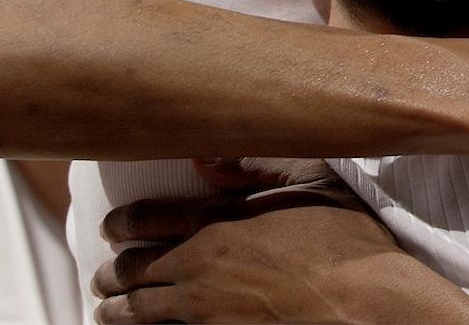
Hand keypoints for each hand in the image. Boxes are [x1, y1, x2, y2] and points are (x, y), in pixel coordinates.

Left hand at [94, 183, 468, 323]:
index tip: (111, 227)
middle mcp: (202, 264)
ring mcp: (205, 309)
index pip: (151, 218)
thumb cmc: (350, 242)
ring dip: (116, 308)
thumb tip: (205, 158)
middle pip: (134, 268)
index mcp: (223, 220)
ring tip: (106, 309)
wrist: (365, 302)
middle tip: (104, 275)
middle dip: (113, 271)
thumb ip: (260, 166)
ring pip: (139, 310)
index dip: (124, 223)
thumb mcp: (316, 184)